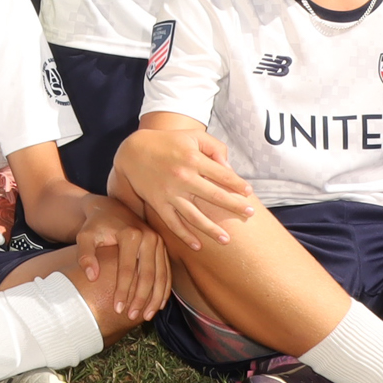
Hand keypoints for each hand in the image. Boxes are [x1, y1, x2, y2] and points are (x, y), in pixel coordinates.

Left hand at [68, 194, 170, 321]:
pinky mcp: (162, 247)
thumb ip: (85, 255)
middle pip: (148, 275)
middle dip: (141, 299)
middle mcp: (148, 237)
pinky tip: (158, 305)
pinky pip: (166, 271)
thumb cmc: (95, 225)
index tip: (117, 309)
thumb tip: (93, 277)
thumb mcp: (84, 236)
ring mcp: (158, 242)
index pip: (128, 270)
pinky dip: (164, 289)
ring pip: (161, 275)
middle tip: (131, 317)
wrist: (111, 208)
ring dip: (155, 298)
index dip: (123, 291)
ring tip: (146, 317)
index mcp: (130, 234)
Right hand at [112, 127, 255, 251]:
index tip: (249, 193)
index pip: (223, 175)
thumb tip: (229, 168)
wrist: (133, 152)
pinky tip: (198, 246)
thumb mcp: (192, 137)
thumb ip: (214, 147)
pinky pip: (173, 223)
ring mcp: (170, 193)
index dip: (238, 185)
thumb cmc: (168, 142)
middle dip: (234, 206)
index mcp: (193, 159)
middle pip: (215, 196)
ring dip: (212, 230)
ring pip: (195, 216)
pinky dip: (185, 236)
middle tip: (250, 214)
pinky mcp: (158, 203)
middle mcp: (183, 177)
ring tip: (227, 240)